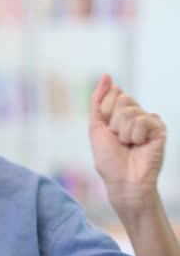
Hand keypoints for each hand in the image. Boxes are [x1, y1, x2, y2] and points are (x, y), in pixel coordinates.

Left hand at [89, 74, 166, 214]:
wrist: (122, 180)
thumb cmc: (108, 158)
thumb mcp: (96, 126)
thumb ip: (98, 100)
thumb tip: (106, 76)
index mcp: (120, 112)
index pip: (113, 92)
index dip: (105, 111)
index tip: (108, 128)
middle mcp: (135, 113)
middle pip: (122, 98)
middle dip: (114, 122)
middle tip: (119, 139)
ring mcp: (149, 121)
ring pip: (131, 110)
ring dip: (124, 131)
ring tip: (128, 144)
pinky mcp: (159, 129)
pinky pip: (143, 120)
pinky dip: (136, 135)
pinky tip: (140, 145)